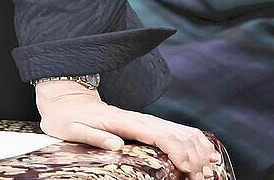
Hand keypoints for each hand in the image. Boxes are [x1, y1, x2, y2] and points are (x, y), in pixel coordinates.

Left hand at [35, 81, 220, 179]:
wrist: (67, 102)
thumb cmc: (68, 119)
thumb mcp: (73, 129)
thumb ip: (94, 136)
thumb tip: (116, 145)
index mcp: (125, 122)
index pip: (159, 134)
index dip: (177, 151)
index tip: (187, 168)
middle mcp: (140, 120)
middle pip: (176, 134)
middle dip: (193, 156)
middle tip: (200, 177)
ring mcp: (145, 121)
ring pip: (181, 132)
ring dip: (198, 150)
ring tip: (207, 171)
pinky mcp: (147, 126)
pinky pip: (176, 131)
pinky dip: (194, 142)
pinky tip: (206, 154)